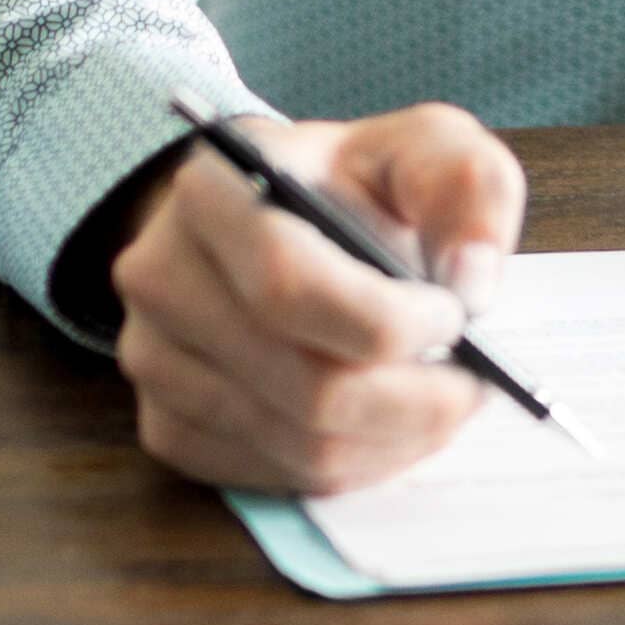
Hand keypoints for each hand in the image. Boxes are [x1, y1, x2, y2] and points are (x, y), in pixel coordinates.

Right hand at [113, 106, 525, 496]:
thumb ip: (468, 188)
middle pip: (304, 384)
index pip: (289, 286)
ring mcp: (152, 359)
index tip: (458, 318)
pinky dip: (352, 464)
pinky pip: (275, 476)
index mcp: (212, 190)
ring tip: (440, 400)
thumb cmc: (351, 186)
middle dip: (414, 400)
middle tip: (472, 385)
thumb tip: (471, 282)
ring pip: (298, 443)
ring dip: (394, 439)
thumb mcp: (425, 148)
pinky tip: (385, 422)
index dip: (388, 323)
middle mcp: (161, 276)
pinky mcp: (165, 425)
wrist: (276, 220)